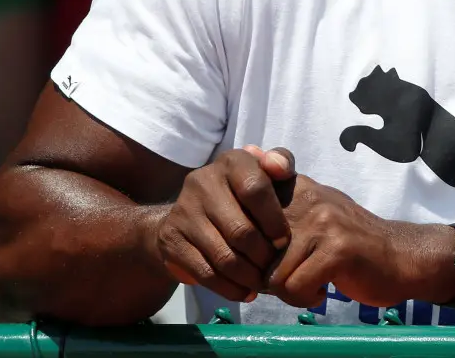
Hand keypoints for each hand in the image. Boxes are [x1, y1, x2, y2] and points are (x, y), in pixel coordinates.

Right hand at [153, 146, 295, 301]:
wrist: (187, 216)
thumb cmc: (240, 195)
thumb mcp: (262, 174)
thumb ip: (280, 163)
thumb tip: (281, 169)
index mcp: (231, 162)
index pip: (255, 189)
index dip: (274, 220)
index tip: (283, 240)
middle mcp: (202, 181)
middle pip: (240, 230)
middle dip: (263, 255)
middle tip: (274, 268)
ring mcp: (183, 211)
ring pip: (224, 256)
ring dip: (248, 276)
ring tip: (262, 283)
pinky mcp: (170, 240)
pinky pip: (205, 273)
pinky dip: (230, 288)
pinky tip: (245, 292)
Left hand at [259, 172, 454, 309]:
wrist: (403, 257)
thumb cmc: (351, 241)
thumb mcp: (315, 209)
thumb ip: (283, 192)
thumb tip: (250, 152)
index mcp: (299, 187)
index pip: (248, 206)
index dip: (248, 243)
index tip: (269, 253)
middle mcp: (308, 198)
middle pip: (255, 251)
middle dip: (267, 274)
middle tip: (292, 276)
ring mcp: (324, 222)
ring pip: (273, 275)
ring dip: (289, 291)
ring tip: (311, 282)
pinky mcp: (336, 250)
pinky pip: (294, 288)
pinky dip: (305, 298)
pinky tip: (323, 289)